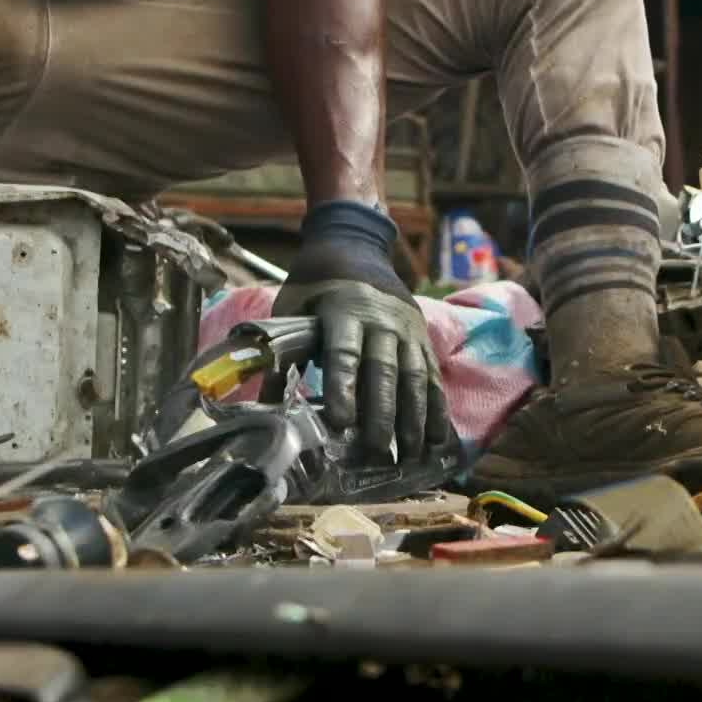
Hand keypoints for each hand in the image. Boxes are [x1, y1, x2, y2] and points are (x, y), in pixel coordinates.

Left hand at [272, 201, 449, 459]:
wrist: (356, 247)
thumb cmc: (315, 286)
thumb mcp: (291, 309)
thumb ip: (282, 356)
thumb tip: (265, 408)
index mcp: (343, 311)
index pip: (344, 354)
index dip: (343, 388)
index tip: (341, 423)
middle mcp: (381, 320)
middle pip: (385, 370)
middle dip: (383, 413)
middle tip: (378, 451)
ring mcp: (406, 329)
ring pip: (415, 376)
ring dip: (415, 418)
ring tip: (410, 454)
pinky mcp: (422, 339)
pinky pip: (432, 376)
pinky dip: (436, 409)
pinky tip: (437, 439)